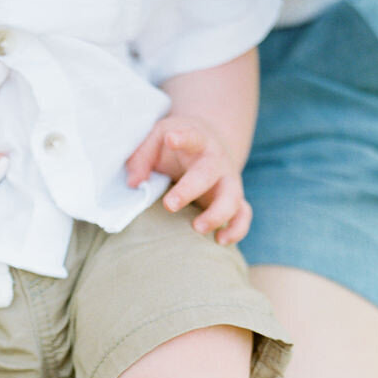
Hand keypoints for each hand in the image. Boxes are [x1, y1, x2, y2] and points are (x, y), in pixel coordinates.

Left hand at [127, 114, 251, 244]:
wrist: (209, 146)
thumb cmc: (177, 145)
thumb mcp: (158, 139)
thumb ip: (142, 156)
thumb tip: (134, 183)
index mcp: (198, 141)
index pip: (192, 136)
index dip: (183, 137)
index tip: (171, 138)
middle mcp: (217, 161)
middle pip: (209, 173)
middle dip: (190, 189)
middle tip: (169, 205)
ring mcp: (228, 181)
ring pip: (232, 197)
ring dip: (217, 214)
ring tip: (197, 228)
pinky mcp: (235, 200)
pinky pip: (243, 215)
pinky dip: (236, 229)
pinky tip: (220, 241)